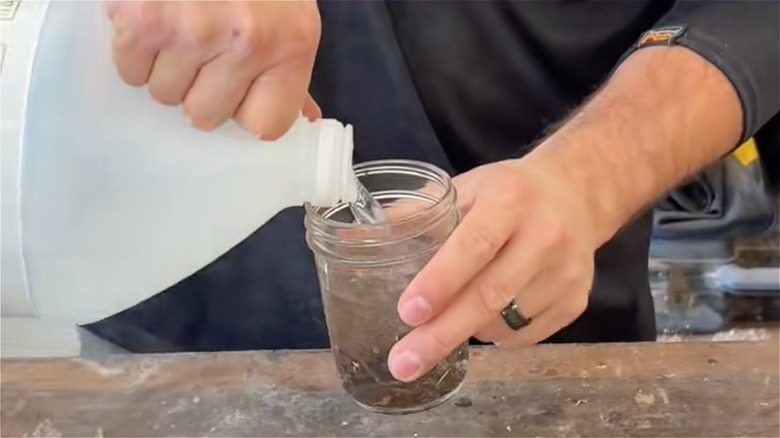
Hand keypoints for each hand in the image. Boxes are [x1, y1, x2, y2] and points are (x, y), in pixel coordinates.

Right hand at [106, 0, 321, 139]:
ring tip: (177, 24)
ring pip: (164, 94)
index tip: (237, 92)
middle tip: (202, 47)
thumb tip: (306, 119)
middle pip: (206, 116)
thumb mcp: (289, 12)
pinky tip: (152, 17)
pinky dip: (133, 48)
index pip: (265, 127)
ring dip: (165, 66)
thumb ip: (289, 68)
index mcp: (290, 44)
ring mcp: (193, 31)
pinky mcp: (145, 19)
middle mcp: (246, 42)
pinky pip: (129, 69)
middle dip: (198, 88)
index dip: (244, 111)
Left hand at [387, 153, 598, 381]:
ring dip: (466, 330)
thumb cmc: (508, 193)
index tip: (407, 313)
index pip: (473, 246)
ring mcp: (566, 272)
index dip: (439, 282)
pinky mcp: (577, 300)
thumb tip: (355, 236)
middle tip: (403, 362)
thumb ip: (415, 213)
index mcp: (510, 200)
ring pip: (505, 323)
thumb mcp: (466, 188)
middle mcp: (545, 235)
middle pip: (489, 296)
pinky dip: (494, 336)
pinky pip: (524, 336)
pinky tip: (484, 317)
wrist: (576, 194)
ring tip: (448, 318)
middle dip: (441, 334)